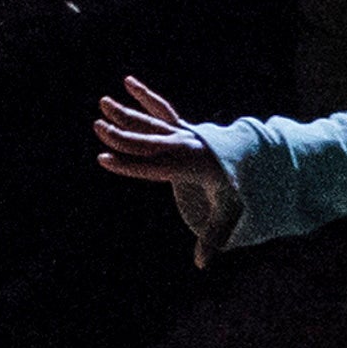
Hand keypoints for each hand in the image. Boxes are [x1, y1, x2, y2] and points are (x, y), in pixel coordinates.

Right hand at [93, 76, 240, 262]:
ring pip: (150, 122)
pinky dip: (146, 95)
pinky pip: (161, 108)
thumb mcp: (228, 214)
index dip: (126, 166)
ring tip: (103, 102)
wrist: (249, 162)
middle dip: (121, 136)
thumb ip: (213, 238)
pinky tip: (129, 82)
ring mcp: (182, 133)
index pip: (151, 168)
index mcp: (187, 168)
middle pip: (147, 141)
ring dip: (126, 112)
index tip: (103, 159)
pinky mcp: (181, 126)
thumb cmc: (233, 189)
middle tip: (98, 128)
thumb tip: (201, 265)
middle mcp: (182, 146)